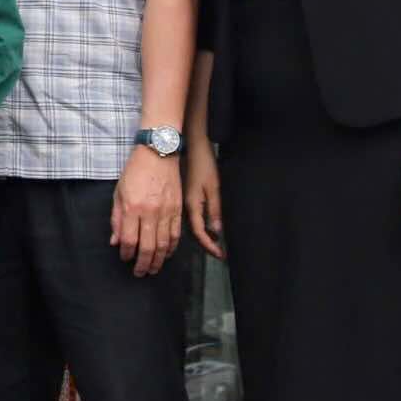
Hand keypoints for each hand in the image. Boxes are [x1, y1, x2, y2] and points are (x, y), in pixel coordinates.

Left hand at [112, 140, 182, 275]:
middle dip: (143, 264)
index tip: (124, 258)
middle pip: (148, 247)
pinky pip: (176, 234)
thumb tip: (115, 241)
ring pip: (164, 244)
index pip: (129, 239)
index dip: (127, 253)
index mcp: (132, 208)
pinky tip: (168, 254)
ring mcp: (166, 211)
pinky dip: (172, 247)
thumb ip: (116, 218)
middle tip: (140, 273)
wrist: (158, 153)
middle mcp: (150, 212)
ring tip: (153, 269)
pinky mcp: (178, 209)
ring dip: (159, 260)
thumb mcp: (119, 192)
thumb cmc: (135, 171)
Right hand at [183, 142, 224, 259]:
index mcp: (192, 205)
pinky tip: (202, 226)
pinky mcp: (179, 195)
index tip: (221, 256)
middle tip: (218, 253)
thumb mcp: (213, 186)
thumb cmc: (203, 163)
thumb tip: (216, 231)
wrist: (188, 144)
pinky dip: (195, 225)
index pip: (200, 233)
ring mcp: (180, 200)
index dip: (210, 245)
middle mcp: (184, 206)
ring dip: (200, 236)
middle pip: (192, 231)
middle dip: (205, 244)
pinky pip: (185, 216)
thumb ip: (214, 209)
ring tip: (213, 242)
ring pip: (187, 225)